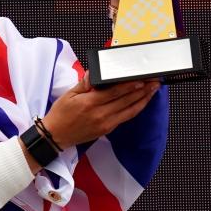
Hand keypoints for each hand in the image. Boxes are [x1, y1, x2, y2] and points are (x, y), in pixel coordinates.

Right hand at [38, 73, 159, 148]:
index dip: (131, 85)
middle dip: (143, 90)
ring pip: (130, 110)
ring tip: (153, 90)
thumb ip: (85, 83)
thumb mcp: (69, 94)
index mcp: (90, 103)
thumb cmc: (60, 114)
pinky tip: (141, 102)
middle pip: (126, 100)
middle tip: (154, 81)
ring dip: (143, 100)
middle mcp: (100, 114)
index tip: (142, 79)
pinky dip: (135, 109)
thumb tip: (96, 73)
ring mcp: (105, 123)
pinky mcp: (107, 129)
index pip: (115, 92)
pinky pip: (125, 117)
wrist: (55, 136)